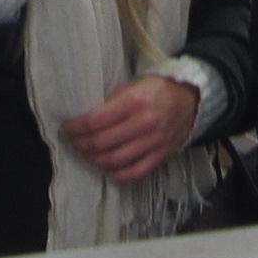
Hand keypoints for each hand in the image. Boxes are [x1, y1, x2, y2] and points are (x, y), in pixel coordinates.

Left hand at [61, 75, 197, 181]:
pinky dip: (114, 173)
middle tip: (72, 141)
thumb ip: (111, 101)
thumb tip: (84, 117)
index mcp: (134, 101)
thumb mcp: (133, 84)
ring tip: (84, 153)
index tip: (66, 127)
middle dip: (80, 144)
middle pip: (101, 143)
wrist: (191, 98)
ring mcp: (154, 142)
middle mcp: (144, 123)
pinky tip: (104, 166)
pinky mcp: (161, 156)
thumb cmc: (157, 89)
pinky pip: (133, 172)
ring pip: (114, 160)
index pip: (95, 121)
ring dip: (93, 159)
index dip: (75, 128)